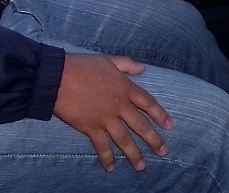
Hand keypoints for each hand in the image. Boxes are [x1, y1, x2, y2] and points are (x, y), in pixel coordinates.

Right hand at [53, 52, 174, 171]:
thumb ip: (127, 65)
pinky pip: (102, 146)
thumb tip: (143, 68)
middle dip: (153, 139)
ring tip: (141, 166)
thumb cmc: (82, 66)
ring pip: (124, 139)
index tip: (169, 126)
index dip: (160, 115)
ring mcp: (106, 118)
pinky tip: (111, 168)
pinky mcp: (91, 127)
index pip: (148, 103)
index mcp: (125, 87)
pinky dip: (107, 157)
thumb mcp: (108, 60)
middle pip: (140, 125)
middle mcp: (119, 105)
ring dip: (134, 154)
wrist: (59, 76)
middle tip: (164, 151)